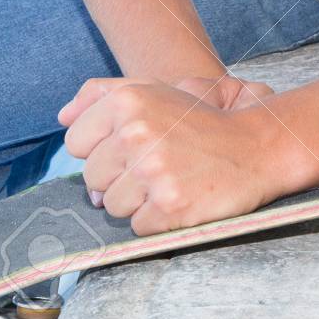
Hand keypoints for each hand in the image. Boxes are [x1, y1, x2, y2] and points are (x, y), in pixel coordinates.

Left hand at [57, 77, 282, 234]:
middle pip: (92, 178)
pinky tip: (181, 197)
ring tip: (171, 179)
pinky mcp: (169, 206)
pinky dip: (157, 220)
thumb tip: (62, 116)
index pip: (76, 143)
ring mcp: (153, 171)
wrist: (256, 146)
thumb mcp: (155, 91)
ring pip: (112, 206)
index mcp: (128, 101)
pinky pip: (137, 227)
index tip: (134, 145)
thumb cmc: (200, 121)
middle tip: (158, 164)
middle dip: (119, 177)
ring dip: (138, 200)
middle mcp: (136, 133)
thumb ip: (104, 95)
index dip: (103, 149)